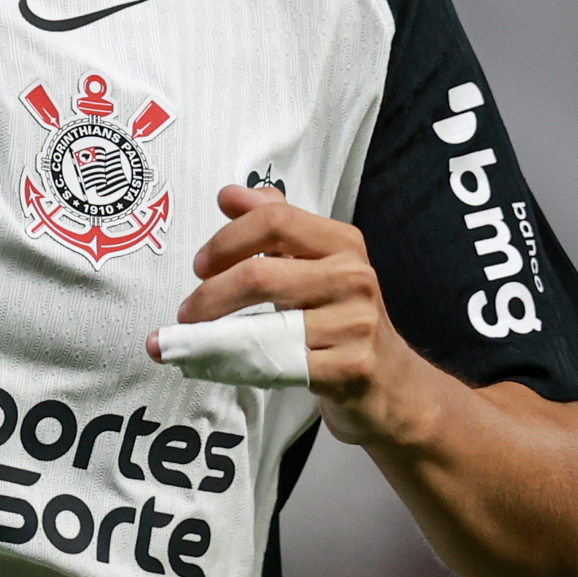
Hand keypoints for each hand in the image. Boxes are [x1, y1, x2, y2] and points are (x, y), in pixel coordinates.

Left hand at [147, 183, 414, 445]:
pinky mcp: (349, 368)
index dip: (227, 239)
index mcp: (342, 242)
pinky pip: (278, 366)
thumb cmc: (339, 315)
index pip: (274, 220)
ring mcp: (354, 324)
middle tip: (187, 311)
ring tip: (193, 340)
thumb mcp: (315, 261)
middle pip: (260, 275)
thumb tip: (231, 194)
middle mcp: (354, 277)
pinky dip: (239, 366)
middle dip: (210, 295)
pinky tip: (223, 365)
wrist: (390, 381)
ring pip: (264, 327)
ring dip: (215, 337)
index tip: (201, 265)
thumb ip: (274, 224)